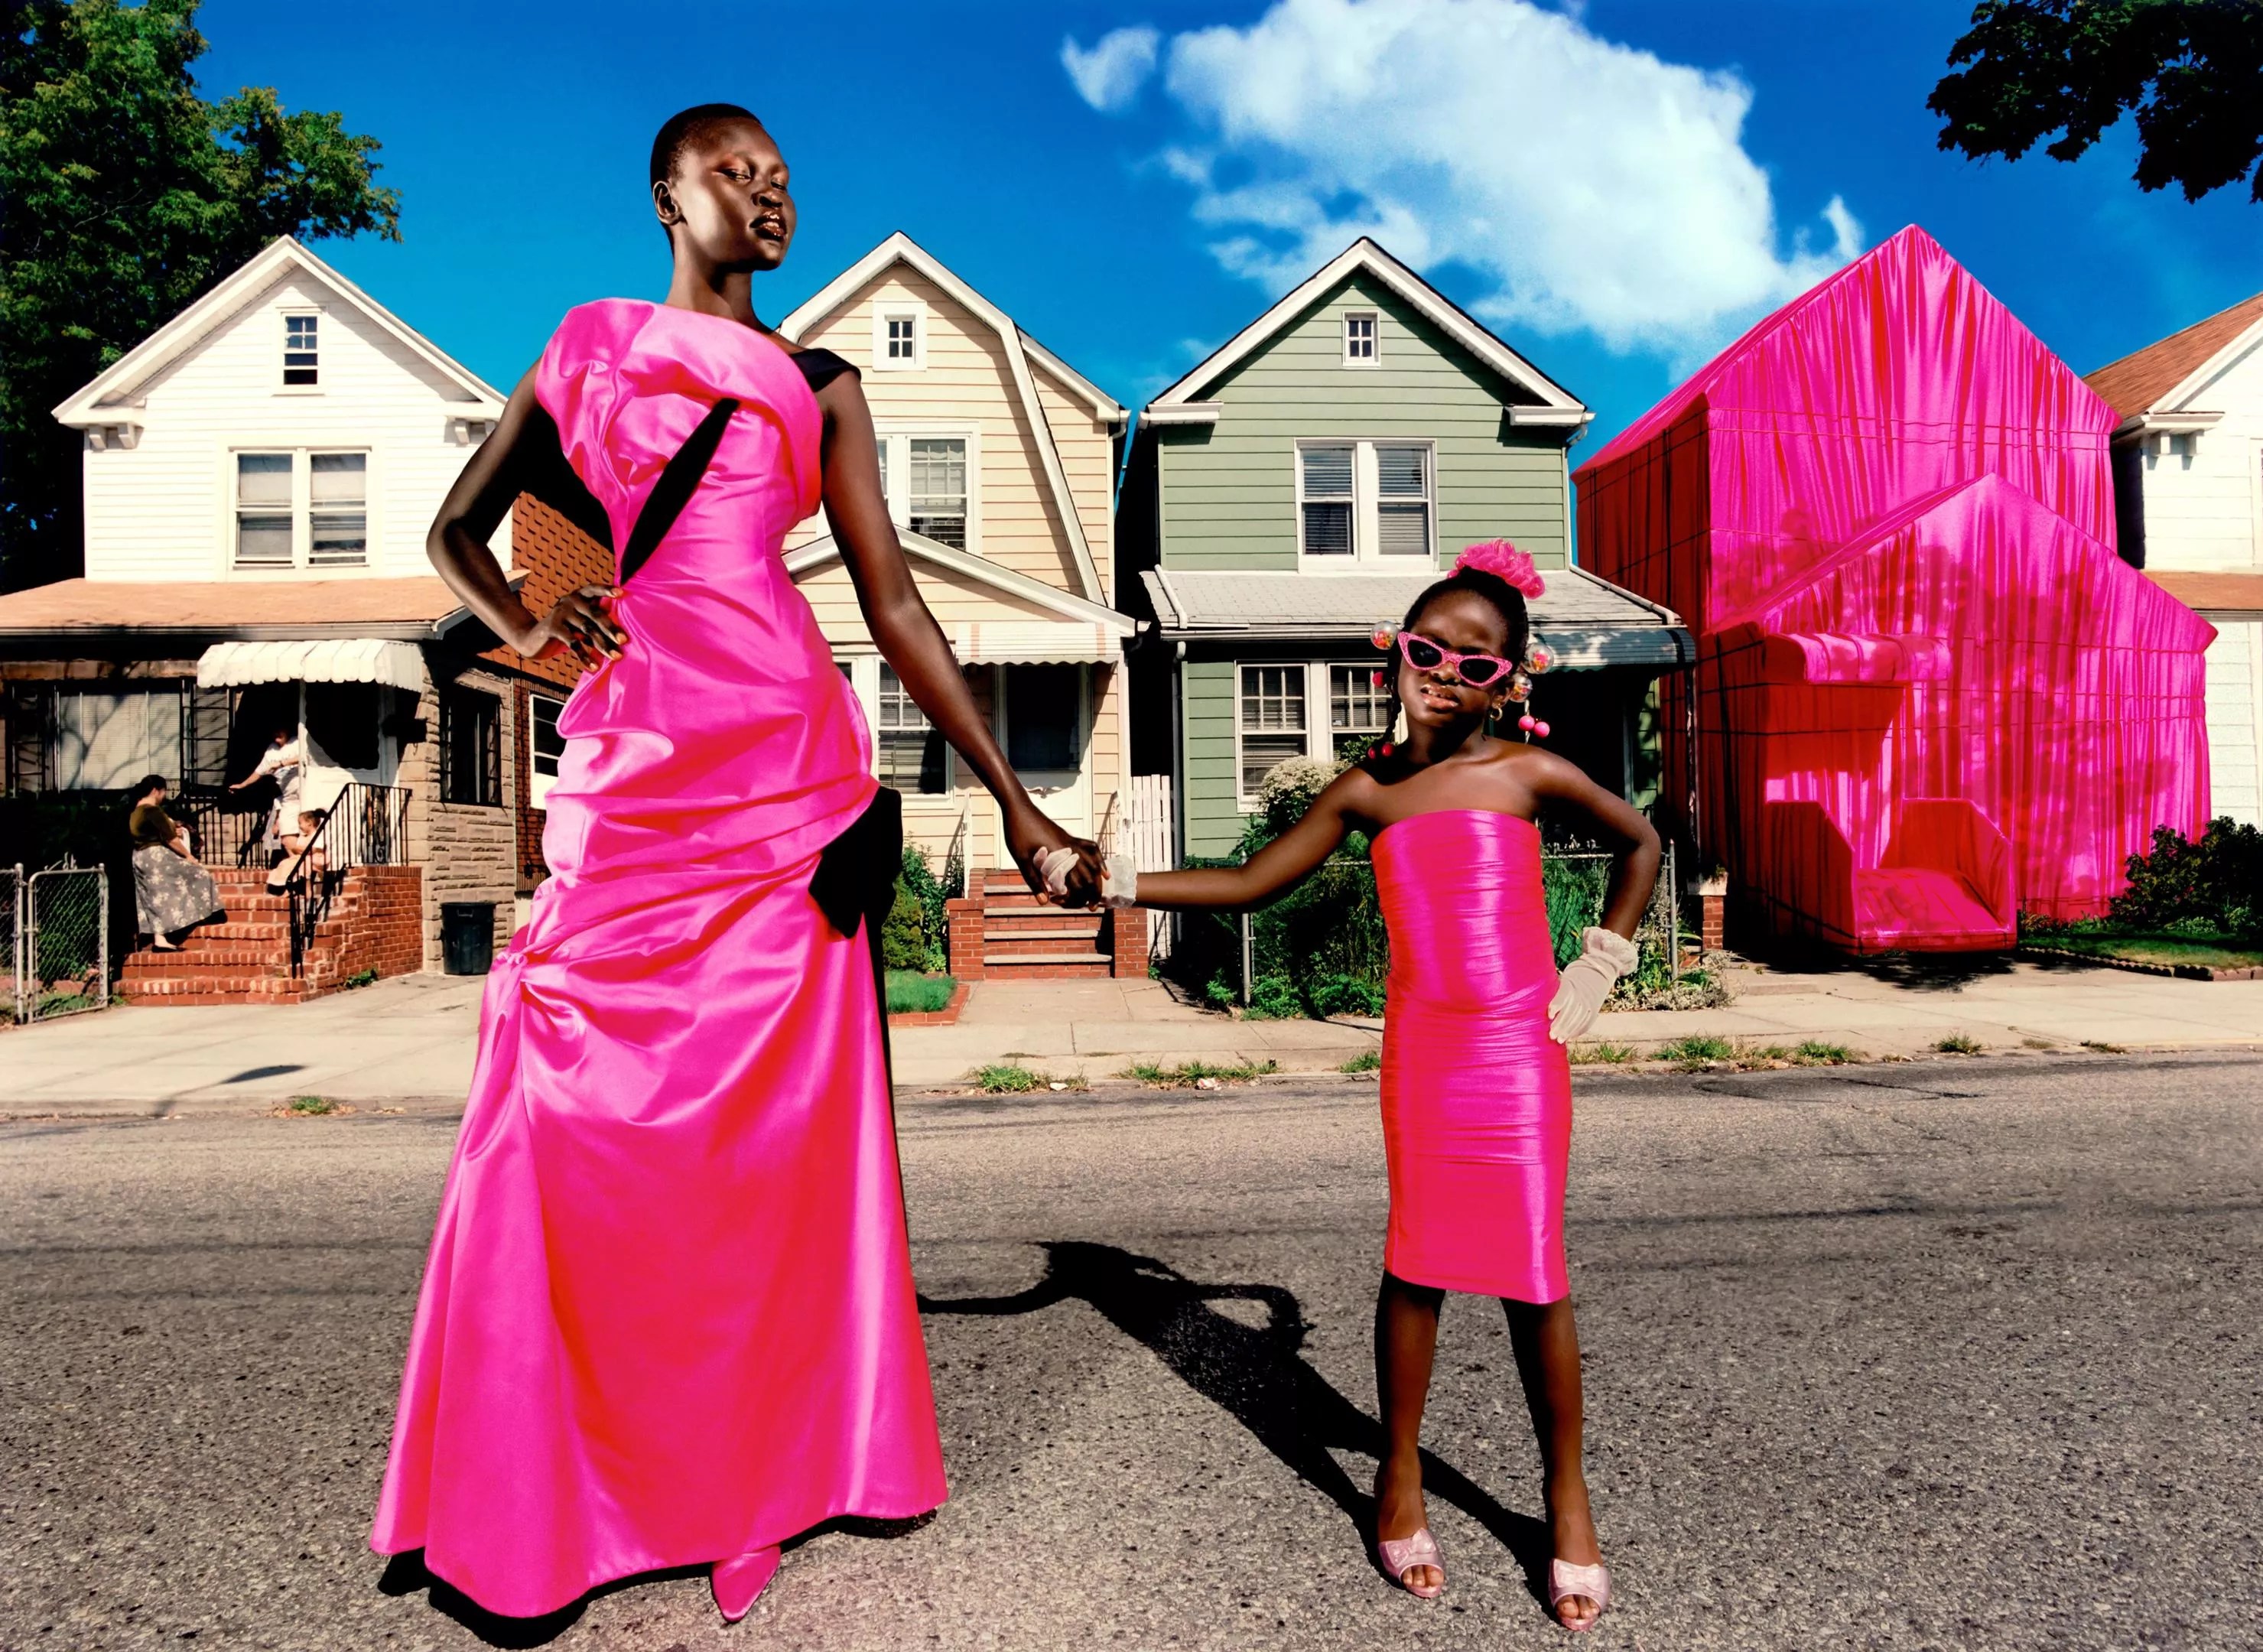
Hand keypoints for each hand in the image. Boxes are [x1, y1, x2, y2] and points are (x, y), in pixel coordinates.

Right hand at [519, 585, 625, 665]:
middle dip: (611, 628)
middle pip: (594, 614)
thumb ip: (596, 623)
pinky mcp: (553, 627)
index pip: (593, 589)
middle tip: (624, 641)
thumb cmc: (566, 631)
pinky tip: (594, 666)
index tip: (621, 593)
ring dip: (603, 645)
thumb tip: (622, 636)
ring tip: (616, 657)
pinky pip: (573, 643)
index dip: (606, 590)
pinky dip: (585, 656)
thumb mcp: (581, 623)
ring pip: (587, 630)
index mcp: (579, 596)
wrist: (534, 640)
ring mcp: (560, 613)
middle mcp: (569, 601)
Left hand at [1004, 806, 1101, 906]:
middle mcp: (1070, 849)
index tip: (1063, 904)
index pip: (1076, 884)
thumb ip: (1035, 882)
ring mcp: (1072, 842)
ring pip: (1094, 863)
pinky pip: (1091, 849)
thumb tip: (1044, 902)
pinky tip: (1102, 870)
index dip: (1074, 898)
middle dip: (1093, 893)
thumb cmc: (1018, 833)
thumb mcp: (1022, 861)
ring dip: (1098, 880)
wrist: (1019, 809)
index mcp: (1059, 857)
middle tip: (1091, 907)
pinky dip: (1099, 860)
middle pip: (1090, 876)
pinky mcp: (1069, 837)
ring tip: (1097, 892)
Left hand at [1547, 927, 1640, 1043]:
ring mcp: (1590, 1001)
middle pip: (1572, 1010)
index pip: (1565, 994)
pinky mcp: (1595, 1008)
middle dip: (1561, 1024)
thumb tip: (1533, 1002)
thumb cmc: (1571, 978)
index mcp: (1572, 982)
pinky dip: (1578, 1030)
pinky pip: (1588, 1021)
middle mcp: (1583, 992)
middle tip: (1551, 1034)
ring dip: (1569, 1030)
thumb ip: (1553, 990)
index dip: (1557, 1004)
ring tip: (1559, 1040)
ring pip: (1580, 1018)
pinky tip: (1570, 1037)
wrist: (1596, 972)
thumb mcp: (1562, 979)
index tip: (1549, 1014)